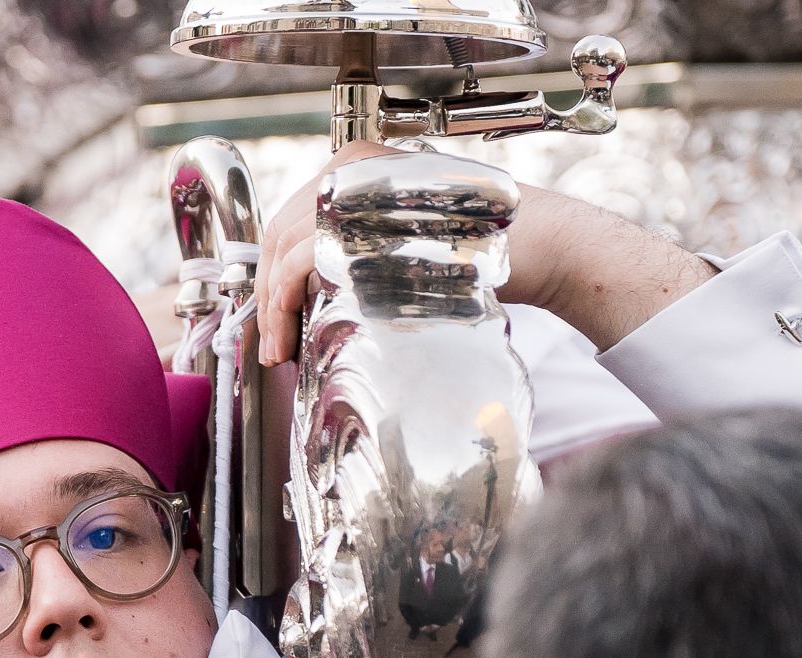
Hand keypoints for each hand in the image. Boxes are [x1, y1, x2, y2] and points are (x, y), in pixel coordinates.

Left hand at [256, 143, 710, 362]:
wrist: (535, 245)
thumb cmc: (478, 252)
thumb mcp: (406, 238)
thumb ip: (359, 247)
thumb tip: (309, 292)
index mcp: (357, 165)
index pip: (292, 219)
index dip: (273, 275)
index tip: (275, 317)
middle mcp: (350, 167)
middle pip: (279, 233)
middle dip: (266, 295)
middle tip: (271, 342)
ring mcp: (354, 187)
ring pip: (281, 248)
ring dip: (271, 306)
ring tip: (278, 348)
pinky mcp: (360, 217)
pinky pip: (298, 260)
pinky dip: (283, 300)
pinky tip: (289, 333)